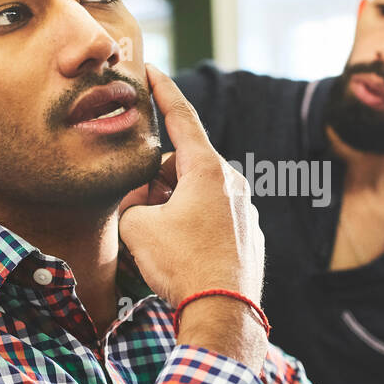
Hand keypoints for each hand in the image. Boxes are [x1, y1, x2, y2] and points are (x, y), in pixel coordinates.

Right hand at [118, 64, 264, 308]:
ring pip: (199, 196)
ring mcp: (246, 211)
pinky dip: (194, 228)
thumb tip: (142, 203)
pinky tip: (183, 257)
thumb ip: (133, 202)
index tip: (152, 70)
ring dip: (174, 206)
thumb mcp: (138, 227)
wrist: (225, 313)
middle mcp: (233, 184)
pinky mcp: (250, 237)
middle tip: (137, 206)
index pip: (182, 118)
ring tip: (159, 241)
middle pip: (185, 166)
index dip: (163, 91)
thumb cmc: (182, 265)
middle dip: (158, 180)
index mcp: (207, 170)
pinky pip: (214, 220)